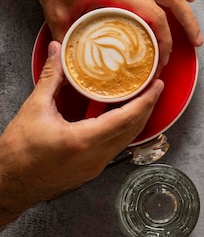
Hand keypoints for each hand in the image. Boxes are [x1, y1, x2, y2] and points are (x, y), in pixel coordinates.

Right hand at [0, 41, 162, 224]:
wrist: (8, 185)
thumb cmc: (17, 152)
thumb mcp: (34, 109)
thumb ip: (51, 78)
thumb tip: (57, 51)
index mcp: (83, 141)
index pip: (126, 119)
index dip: (145, 101)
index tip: (156, 85)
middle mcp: (95, 157)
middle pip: (133, 130)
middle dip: (147, 107)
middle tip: (155, 87)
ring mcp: (95, 167)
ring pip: (127, 140)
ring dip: (137, 119)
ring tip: (143, 98)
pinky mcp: (92, 170)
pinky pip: (117, 147)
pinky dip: (124, 130)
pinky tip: (123, 117)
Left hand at [26, 0, 203, 67]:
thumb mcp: (56, 9)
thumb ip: (67, 37)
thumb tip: (70, 61)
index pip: (155, 19)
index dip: (164, 41)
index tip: (162, 57)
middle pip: (171, 4)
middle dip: (186, 27)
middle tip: (194, 45)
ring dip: (188, 8)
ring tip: (195, 26)